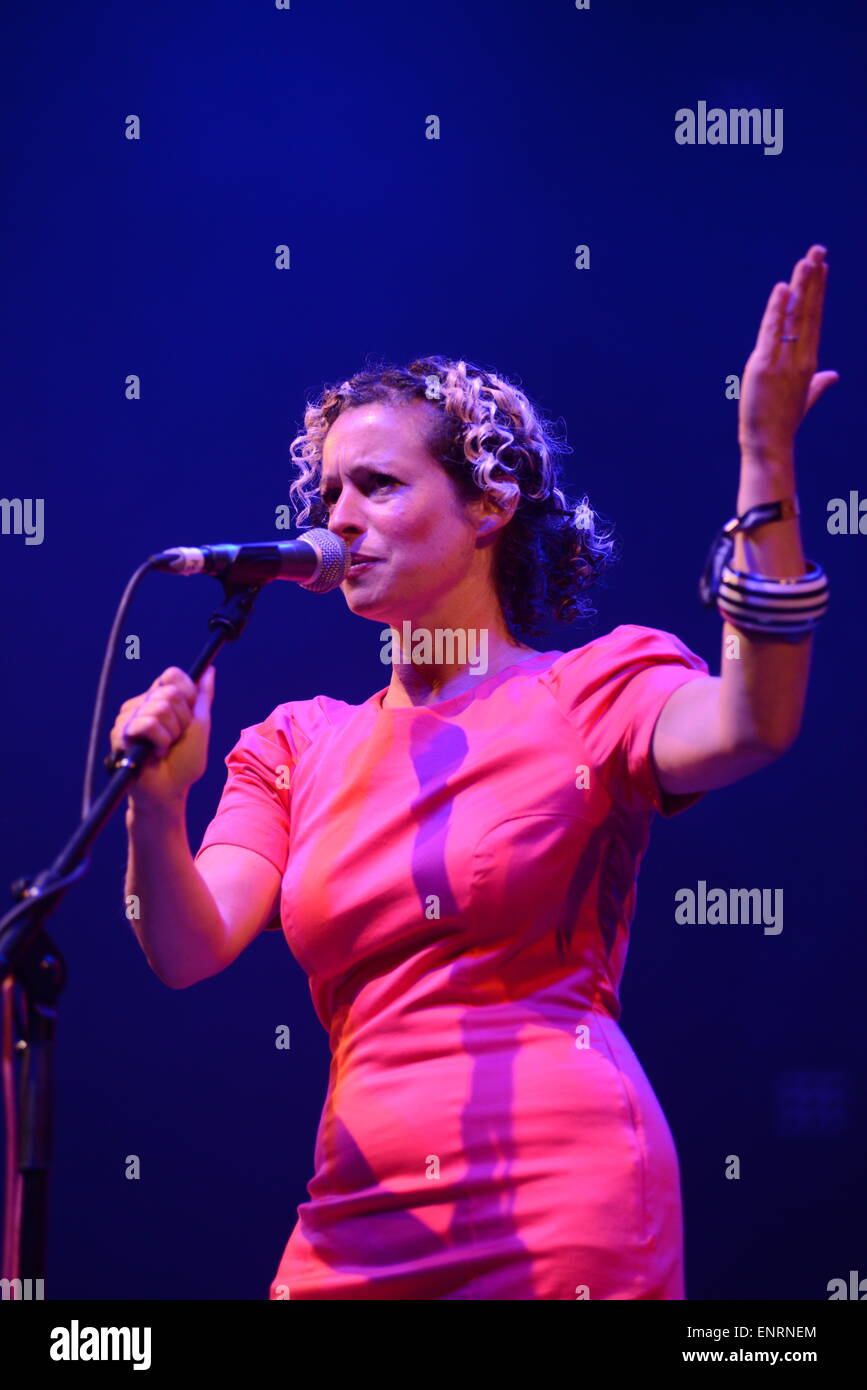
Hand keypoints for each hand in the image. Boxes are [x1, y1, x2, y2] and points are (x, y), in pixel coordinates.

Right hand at [110, 665, 215, 808]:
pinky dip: (159, 742)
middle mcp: (142, 704)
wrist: (170, 791)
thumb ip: (203, 697)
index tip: (189, 717)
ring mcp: (129, 717)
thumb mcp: (200, 725)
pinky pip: (147, 724)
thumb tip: (210, 670)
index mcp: (159, 698)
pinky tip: (154, 754)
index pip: (172, 675)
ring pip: (159, 708)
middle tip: (175, 739)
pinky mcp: (120, 733)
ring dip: (171, 734)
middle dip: (182, 720)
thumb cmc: (184, 762)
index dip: (187, 694)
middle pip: (169, 692)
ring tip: (164, 748)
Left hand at [738, 243, 838, 462]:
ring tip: (806, 260)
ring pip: (794, 317)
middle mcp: (800, 358)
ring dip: (800, 286)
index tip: (821, 267)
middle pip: (809, 311)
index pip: (815, 319)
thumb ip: (818, 385)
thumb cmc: (784, 424)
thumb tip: (833, 376)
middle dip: (814, 280)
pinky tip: (782, 288)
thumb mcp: (803, 399)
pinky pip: (772, 332)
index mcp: (809, 362)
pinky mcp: (764, 366)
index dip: (817, 292)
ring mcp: (783, 361)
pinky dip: (777, 310)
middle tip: (817, 250)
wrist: (769, 445)